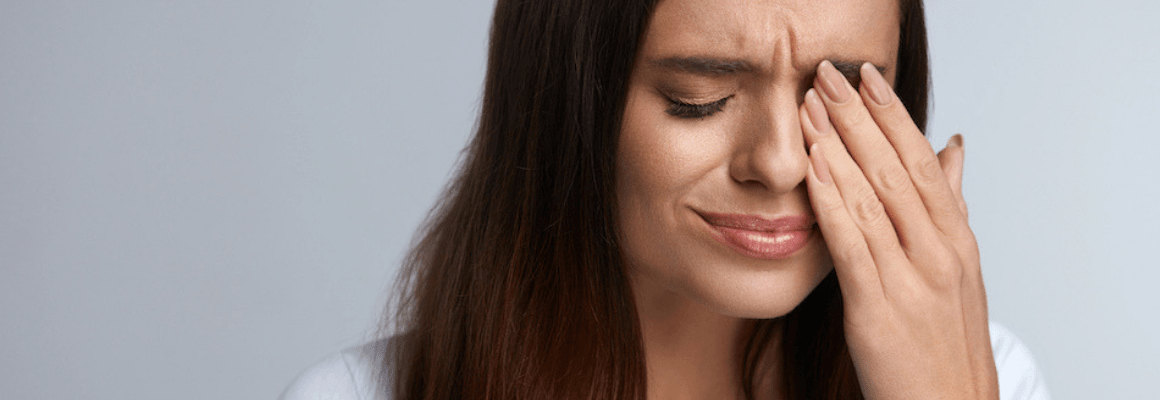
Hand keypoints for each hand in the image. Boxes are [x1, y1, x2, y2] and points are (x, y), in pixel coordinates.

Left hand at [798, 60, 997, 399]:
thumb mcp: (958, 269)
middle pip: (898, 171)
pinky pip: (852, 245)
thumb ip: (949, 207)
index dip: (894, 117)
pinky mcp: (879, 308)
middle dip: (861, 119)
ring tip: (810, 110)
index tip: (868, 78)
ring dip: (839, 149)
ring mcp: (912, 280)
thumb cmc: (946, 341)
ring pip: (874, 200)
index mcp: (957, 241)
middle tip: (829, 77)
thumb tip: (953, 147)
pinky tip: (812, 170)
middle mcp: (940, 253)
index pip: (924, 163)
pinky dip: (832, 202)